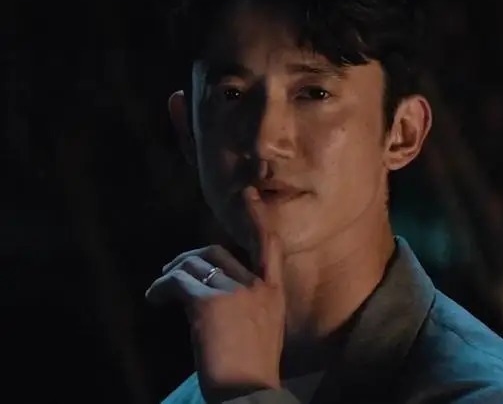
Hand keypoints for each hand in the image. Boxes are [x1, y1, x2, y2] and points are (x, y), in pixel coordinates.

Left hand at [146, 187, 285, 399]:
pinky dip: (161, 288)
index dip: (257, 217)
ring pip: (195, 265)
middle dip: (191, 258)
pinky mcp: (209, 301)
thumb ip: (249, 304)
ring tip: (159, 291)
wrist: (247, 389)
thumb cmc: (252, 368)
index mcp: (274, 292)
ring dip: (172, 275)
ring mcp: (234, 290)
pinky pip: (177, 282)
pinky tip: (154, 300)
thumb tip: (216, 293)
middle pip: (217, 253)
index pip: (269, 244)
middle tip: (172, 270)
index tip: (248, 194)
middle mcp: (256, 285)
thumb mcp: (263, 329)